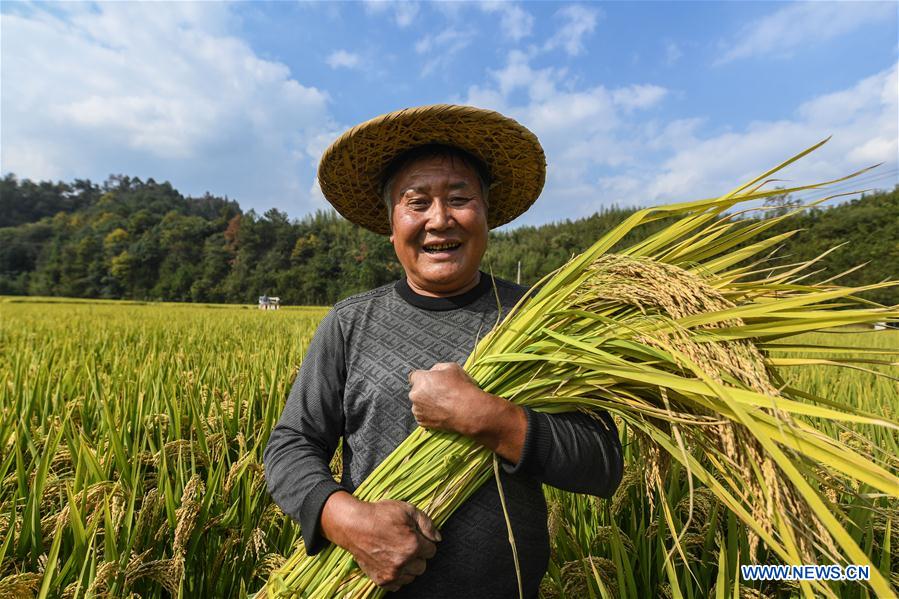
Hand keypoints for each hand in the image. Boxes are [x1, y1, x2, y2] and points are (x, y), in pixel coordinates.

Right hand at [321, 492, 439, 590]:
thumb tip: (438, 538)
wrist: (353, 525)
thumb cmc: (380, 515)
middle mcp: (404, 562)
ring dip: (408, 567)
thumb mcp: (407, 510)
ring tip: (397, 553)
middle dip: (417, 555)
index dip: (424, 541)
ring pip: (411, 577)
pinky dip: (396, 576)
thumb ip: (426, 524)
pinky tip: (390, 562)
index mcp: (413, 545)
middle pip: (423, 566)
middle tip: (405, 544)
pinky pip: (397, 585)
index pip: (432, 550)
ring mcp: (391, 573)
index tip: (414, 536)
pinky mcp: (381, 580)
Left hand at [408, 362, 482, 435]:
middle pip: (416, 391)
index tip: (430, 381)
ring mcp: (417, 410)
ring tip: (442, 405)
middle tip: (440, 394)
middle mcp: (414, 395)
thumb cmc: (461, 389)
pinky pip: (422, 415)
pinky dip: (429, 414)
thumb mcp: (452, 367)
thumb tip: (432, 372)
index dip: (423, 378)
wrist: (468, 412)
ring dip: (426, 403)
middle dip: (425, 391)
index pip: (414, 376)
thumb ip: (437, 368)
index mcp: (420, 380)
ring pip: (419, 404)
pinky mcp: (422, 422)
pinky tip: (441, 412)